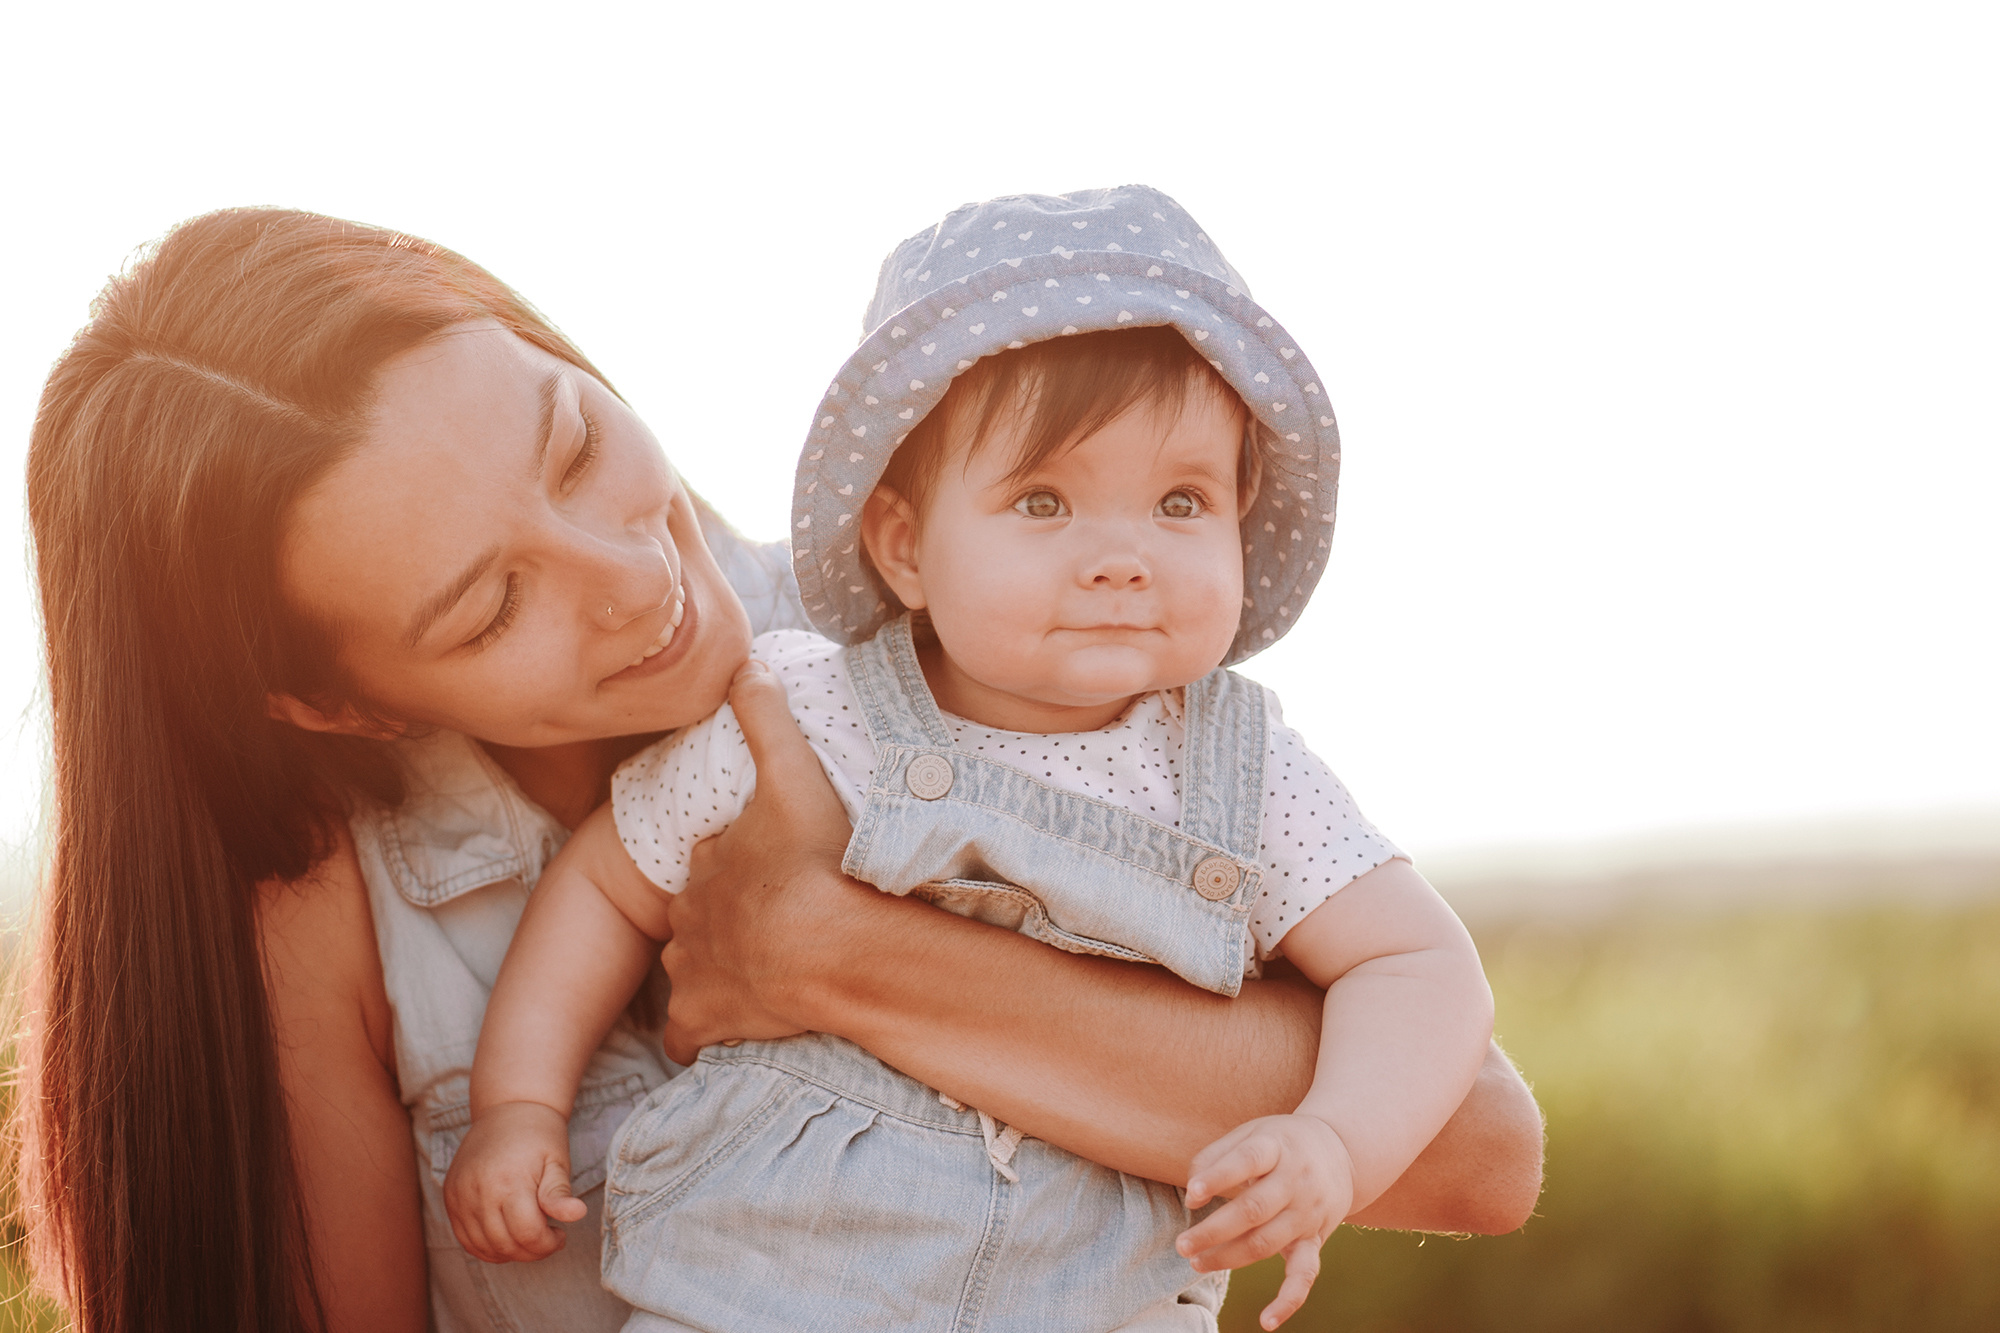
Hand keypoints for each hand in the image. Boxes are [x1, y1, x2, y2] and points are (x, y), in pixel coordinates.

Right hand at [442, 1101, 586, 1263]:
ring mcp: (460, 1195)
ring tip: (529, 1237)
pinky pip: (465, 1239)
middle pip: (505, 1245)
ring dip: (510, 1252)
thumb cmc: (539, 1136)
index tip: (560, 1236)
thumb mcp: (557, 1161)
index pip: (527, 1234)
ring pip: (483, 1247)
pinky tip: (507, 1238)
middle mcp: (478, 1190)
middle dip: (532, 1251)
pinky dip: (487, 1247)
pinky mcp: (450, 1197)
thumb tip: (578, 1214)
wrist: (507, 1109)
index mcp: (509, 1180)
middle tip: (548, 1239)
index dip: (548, 1244)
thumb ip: (560, 1193)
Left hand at [660, 658, 861, 1062]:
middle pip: (697, 916)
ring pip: (690, 971)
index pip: (711, 860)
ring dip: (715, 973)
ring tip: (760, 976)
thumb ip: (767, 719)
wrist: (830, 947)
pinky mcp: (706, 1020)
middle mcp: (691, 916)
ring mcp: (695, 971)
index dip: (736, 863)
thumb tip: (745, 662)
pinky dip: (702, 1034)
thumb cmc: (815, 861)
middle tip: (771, 926)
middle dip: (724, 920)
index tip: (770, 870)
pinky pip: (688, 1036)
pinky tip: (730, 1031)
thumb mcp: (793, 774)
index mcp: (710, 863)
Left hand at [1177, 1114, 1354, 1329]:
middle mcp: (1296, 1181)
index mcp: (1277, 1148)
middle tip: (1182, 1244)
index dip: (1219, 1177)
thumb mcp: (1251, 1133)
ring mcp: (1307, 1213)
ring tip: (1196, 1261)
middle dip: (1214, 1231)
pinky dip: (1288, 1300)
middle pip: (1254, 1210)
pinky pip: (1305, 1274)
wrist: (1341, 1151)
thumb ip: (1215, 1157)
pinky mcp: (1315, 1239)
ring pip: (1267, 1243)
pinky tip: (1266, 1321)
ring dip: (1229, 1257)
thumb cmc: (1280, 1143)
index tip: (1192, 1193)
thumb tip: (1192, 1196)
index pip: (1248, 1160)